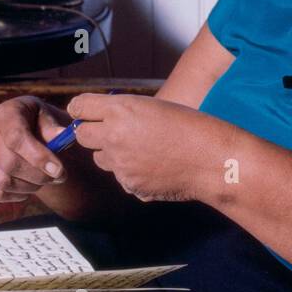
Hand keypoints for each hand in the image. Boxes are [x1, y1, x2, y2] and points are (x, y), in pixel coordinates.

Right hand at [0, 96, 68, 203]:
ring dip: (30, 187)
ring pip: (3, 182)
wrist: (18, 122)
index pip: (16, 138)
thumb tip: (61, 135)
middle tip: (59, 176)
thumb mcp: (46, 115)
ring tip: (45, 179)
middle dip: (39, 176)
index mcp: (6, 114)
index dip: (38, 157)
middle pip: (10, 164)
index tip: (59, 171)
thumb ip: (52, 127)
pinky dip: (18, 195)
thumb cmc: (36, 119)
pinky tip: (30, 186)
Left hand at [65, 92, 214, 202]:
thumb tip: (102, 118)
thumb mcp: (153, 106)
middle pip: (81, 135)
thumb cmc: (190, 126)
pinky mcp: (129, 185)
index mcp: (120, 110)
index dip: (81, 109)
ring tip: (141, 149)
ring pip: (100, 158)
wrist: (211, 159)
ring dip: (112, 154)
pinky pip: (121, 176)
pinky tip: (154, 166)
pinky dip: (131, 172)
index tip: (84, 112)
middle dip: (92, 132)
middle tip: (110, 131)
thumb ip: (124, 111)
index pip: (80, 106)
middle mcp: (114, 136)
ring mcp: (120, 164)